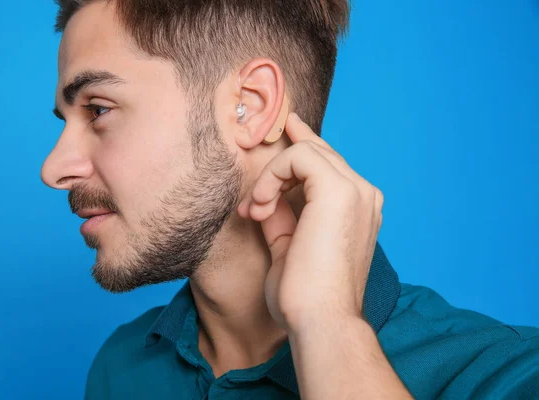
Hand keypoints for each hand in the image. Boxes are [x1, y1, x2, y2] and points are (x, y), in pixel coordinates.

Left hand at [237, 113, 383, 332]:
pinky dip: (272, 176)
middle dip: (280, 157)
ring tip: (257, 210)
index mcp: (358, 209)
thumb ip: (282, 217)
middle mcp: (363, 194)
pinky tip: (262, 205)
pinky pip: (298, 157)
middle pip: (317, 152)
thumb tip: (265, 199)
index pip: (328, 164)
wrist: (321, 320)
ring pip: (306, 150)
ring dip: (272, 176)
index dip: (301, 146)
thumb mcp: (289, 247)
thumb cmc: (306, 295)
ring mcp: (355, 190)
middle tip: (251, 175)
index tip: (279, 136)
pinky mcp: (339, 189)